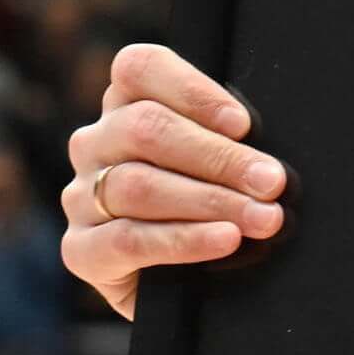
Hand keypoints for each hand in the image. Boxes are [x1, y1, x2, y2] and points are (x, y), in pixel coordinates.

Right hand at [61, 44, 289, 318]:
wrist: (190, 286)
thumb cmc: (221, 207)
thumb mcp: (228, 165)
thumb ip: (235, 143)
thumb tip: (270, 155)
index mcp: (128, 106)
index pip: (139, 68)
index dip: (192, 90)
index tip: (244, 124)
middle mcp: (96, 144)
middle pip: (145, 129)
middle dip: (219, 157)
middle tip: (272, 183)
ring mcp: (81, 197)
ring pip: (137, 185)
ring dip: (211, 202)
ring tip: (263, 219)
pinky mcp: (82, 250)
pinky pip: (128, 240)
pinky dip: (184, 240)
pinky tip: (225, 240)